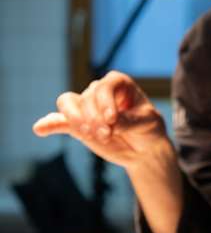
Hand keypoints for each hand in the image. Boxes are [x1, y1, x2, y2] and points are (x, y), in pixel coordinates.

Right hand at [32, 71, 169, 168]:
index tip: (112, 120)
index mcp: (118, 83)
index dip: (105, 102)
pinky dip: (49, 124)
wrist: (143, 149)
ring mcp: (86, 107)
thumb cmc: (148, 129)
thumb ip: (129, 121)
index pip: (104, 86)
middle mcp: (99, 91)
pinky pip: (58, 121)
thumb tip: (110, 123)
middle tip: (107, 134)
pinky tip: (40, 129)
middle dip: (94, 117)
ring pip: (69, 104)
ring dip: (76, 119)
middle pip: (86, 98)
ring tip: (89, 135)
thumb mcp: (147, 123)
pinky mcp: (77, 125)